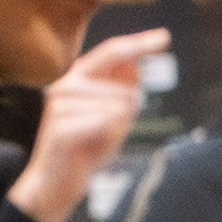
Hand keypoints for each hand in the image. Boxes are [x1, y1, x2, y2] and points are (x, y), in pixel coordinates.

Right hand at [11, 22, 159, 221]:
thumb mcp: (115, 118)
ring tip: (97, 141)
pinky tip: (90, 147)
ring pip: (116, 107)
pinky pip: (103, 124)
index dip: (139, 44)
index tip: (164, 38)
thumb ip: (125, 91)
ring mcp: (59, 104)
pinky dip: (107, 138)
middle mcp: (65, 84)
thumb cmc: (87, 148)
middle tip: (112, 131)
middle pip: (122, 85)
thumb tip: (135, 64)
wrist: (57, 184)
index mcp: (77, 77)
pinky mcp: (58, 126)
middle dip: (130, 109)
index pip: (112, 52)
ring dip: (117, 129)